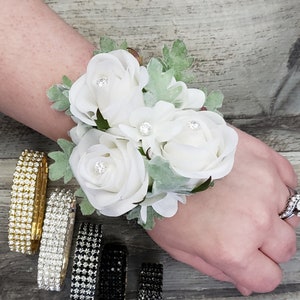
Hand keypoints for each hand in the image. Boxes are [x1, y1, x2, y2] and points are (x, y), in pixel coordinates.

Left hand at [147, 128, 298, 294]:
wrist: (158, 155)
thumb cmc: (162, 196)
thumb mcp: (179, 246)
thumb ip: (217, 268)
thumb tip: (245, 282)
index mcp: (232, 247)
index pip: (268, 277)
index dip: (257, 272)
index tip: (250, 262)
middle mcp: (255, 219)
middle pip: (285, 247)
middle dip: (267, 246)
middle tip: (245, 230)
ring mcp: (264, 186)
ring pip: (290, 213)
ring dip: (271, 213)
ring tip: (243, 201)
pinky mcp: (263, 158)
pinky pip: (289, 181)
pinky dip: (277, 186)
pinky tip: (254, 184)